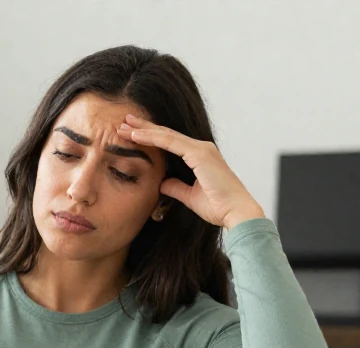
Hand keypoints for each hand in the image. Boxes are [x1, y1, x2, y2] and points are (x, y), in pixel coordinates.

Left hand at [117, 114, 264, 229]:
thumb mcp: (190, 197)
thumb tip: (162, 183)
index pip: (169, 143)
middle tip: (124, 121)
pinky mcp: (199, 154)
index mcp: (200, 156)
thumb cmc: (218, 207)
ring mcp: (201, 149)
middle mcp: (201, 148)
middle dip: (144, 128)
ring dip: (143, 130)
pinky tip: (136, 136)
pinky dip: (152, 138)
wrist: (236, 213)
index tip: (131, 134)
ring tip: (124, 125)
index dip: (150, 137)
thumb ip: (176, 187)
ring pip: (166, 135)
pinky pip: (170, 142)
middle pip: (166, 134)